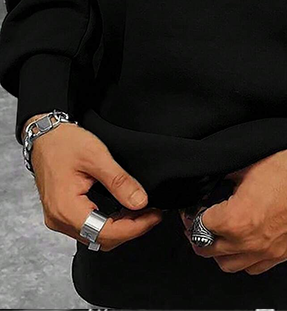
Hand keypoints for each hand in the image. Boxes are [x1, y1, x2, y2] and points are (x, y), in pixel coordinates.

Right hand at [23, 113, 162, 251]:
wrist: (45, 135)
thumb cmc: (64, 143)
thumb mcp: (97, 156)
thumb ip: (119, 181)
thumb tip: (140, 202)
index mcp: (65, 208)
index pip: (104, 232)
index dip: (133, 228)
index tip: (154, 216)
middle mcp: (59, 219)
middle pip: (100, 238)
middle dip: (130, 229)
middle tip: (152, 214)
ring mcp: (59, 218)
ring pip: (95, 236)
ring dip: (120, 228)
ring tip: (142, 212)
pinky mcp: (62, 213)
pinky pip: (88, 228)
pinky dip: (108, 223)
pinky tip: (123, 211)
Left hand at [179, 146, 286, 274]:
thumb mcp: (246, 168)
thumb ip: (225, 180)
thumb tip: (214, 184)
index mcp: (235, 219)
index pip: (201, 227)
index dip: (193, 218)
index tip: (193, 213)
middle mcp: (247, 241)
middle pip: (209, 250)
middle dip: (200, 238)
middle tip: (199, 227)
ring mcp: (265, 252)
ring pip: (228, 266)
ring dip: (219, 253)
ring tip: (219, 238)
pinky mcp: (280, 255)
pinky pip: (253, 268)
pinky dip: (243, 260)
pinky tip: (243, 247)